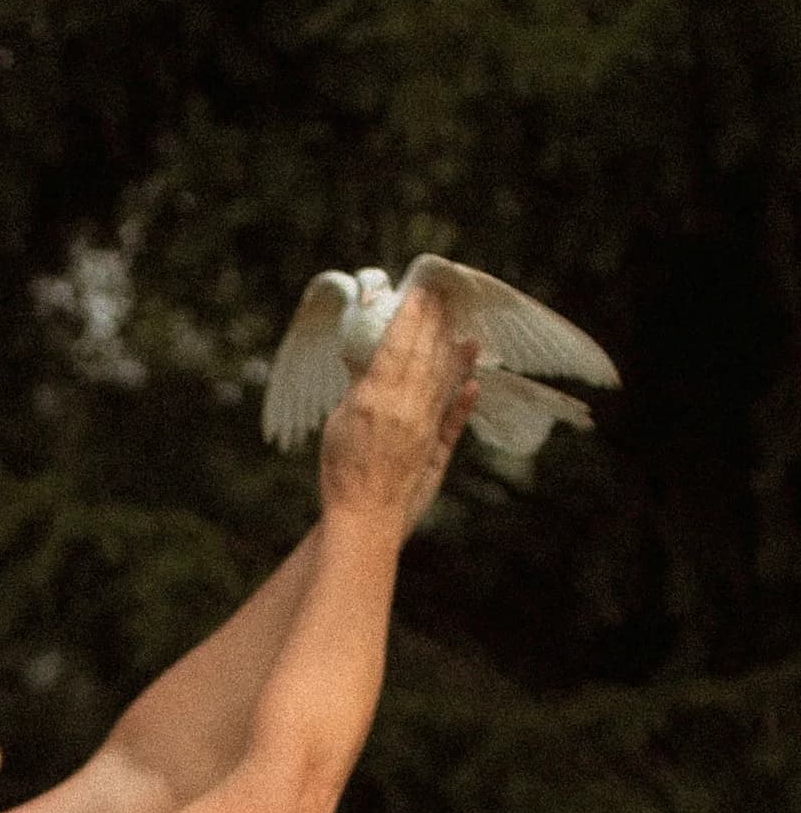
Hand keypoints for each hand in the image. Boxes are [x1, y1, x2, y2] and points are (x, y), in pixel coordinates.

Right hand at [318, 290, 478, 536]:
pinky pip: (454, 422)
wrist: (362, 520)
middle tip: (446, 299)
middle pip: (425, 357)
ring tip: (467, 334)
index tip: (421, 292)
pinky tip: (474, 382)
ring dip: (456, 356)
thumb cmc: (340, 473)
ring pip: (444, 382)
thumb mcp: (338, 424)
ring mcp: (424, 430)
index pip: (398, 346)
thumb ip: (355, 390)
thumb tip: (363, 359)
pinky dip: (464, 401)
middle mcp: (405, 408)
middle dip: (436, 325)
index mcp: (375, 397)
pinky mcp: (436, 454)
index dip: (411, 317)